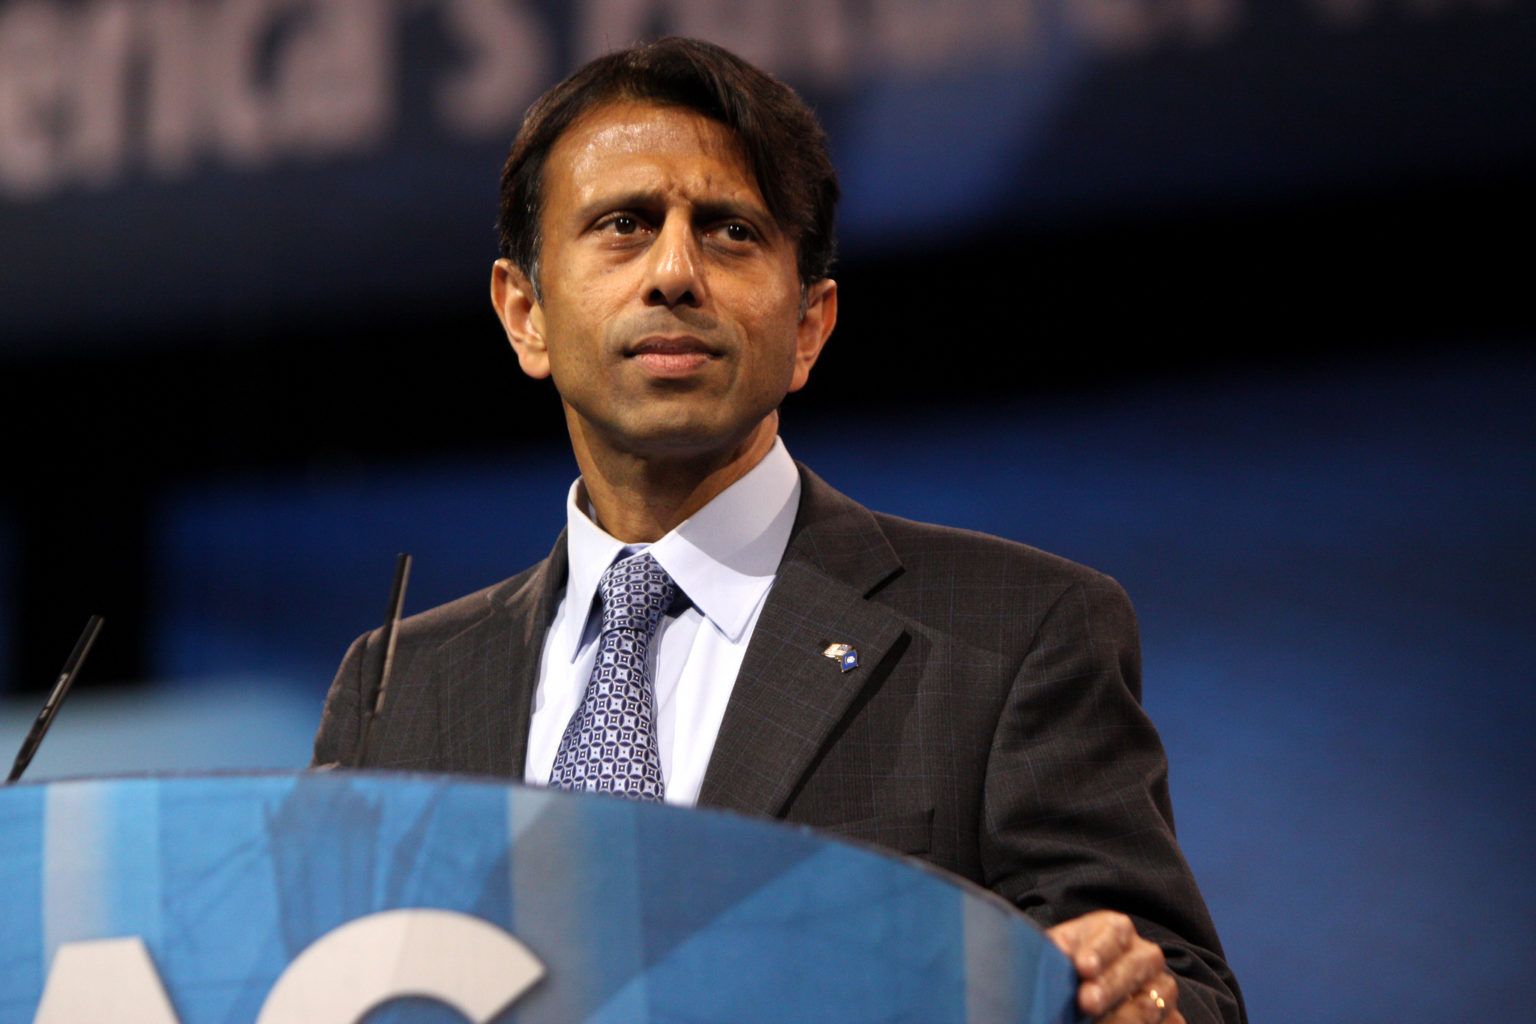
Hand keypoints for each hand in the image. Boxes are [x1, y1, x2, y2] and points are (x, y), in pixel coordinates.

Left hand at [1046, 911, 1182, 1022]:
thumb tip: (1054, 954)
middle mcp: (1145, 956)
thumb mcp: (1061, 953)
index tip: (1082, 967)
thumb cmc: (1069, 968)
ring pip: (1150, 1004)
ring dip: (1123, 1017)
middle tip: (1087, 1002)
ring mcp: (1162, 988)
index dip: (1097, 950)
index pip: (1112, 933)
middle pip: (1133, 969)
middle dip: (1109, 987)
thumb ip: (1057, 953)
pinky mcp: (1172, 1017)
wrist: (1092, 991)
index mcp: (1116, 930)